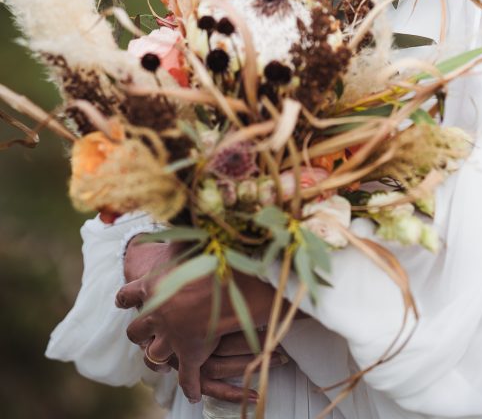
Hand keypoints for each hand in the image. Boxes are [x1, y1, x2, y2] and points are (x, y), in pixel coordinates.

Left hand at [116, 238, 278, 403]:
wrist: (232, 280)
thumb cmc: (210, 253)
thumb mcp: (185, 238)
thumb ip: (174, 231)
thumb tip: (165, 213)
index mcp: (151, 285)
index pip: (126, 295)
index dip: (126, 298)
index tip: (125, 299)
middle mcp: (156, 313)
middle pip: (135, 330)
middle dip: (139, 330)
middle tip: (147, 328)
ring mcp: (172, 336)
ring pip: (154, 354)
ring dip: (159, 353)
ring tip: (165, 353)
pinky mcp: (190, 353)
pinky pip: (186, 376)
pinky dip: (190, 385)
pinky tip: (193, 392)